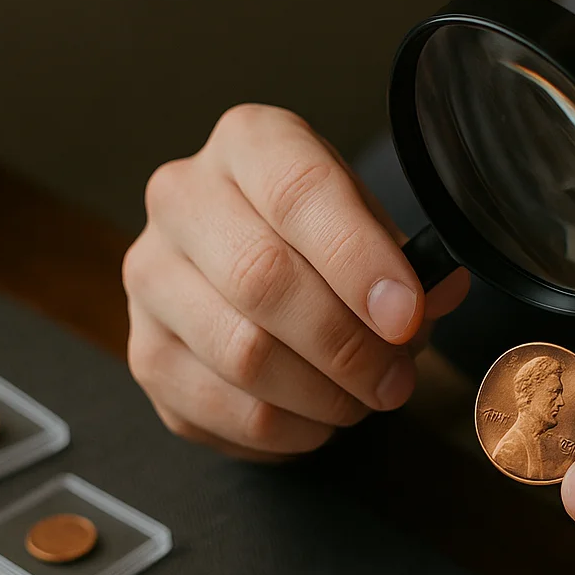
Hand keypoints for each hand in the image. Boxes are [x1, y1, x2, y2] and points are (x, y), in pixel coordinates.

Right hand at [123, 104, 468, 459]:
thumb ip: (408, 261)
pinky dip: (285, 430)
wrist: (251, 258)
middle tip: (395, 378)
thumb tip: (431, 300)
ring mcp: (151, 276)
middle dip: (347, 345)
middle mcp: (183, 198)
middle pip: (262, 279)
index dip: (359, 260)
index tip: (405, 315)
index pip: (299, 192)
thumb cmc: (321, 237)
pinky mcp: (143, 351)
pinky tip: (317, 420)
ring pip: (240, 354)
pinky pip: (217, 410)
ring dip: (322, 396)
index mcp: (250, 144)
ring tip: (363, 399)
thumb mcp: (372, 224)